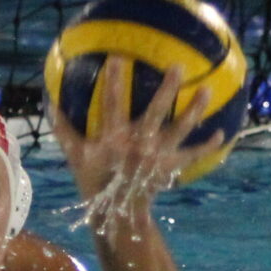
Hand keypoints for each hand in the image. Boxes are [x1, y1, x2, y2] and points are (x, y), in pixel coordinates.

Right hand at [49, 57, 212, 219]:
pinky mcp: (170, 167)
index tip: (118, 57)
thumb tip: (49, 102)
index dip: (114, 81)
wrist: (118, 213)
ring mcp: (157, 156)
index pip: (113, 104)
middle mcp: (138, 145)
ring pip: (180, 129)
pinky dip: (207, 145)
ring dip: (194, 110)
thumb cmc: (95, 180)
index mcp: (114, 139)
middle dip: (167, 88)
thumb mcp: (75, 156)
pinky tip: (221, 133)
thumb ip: (63, 129)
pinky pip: (192, 154)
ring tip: (206, 90)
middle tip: (178, 66)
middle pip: (156, 112)